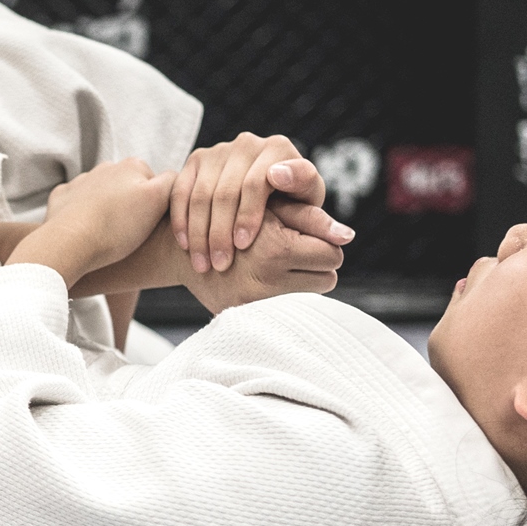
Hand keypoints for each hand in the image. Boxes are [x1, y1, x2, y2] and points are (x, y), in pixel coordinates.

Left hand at [11, 159, 175, 287]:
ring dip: (108, 210)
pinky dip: (82, 214)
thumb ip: (172, 183)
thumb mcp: (157, 202)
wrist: (68, 243)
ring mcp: (81, 181)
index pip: (157, 184)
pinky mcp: (62, 197)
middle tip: (132, 233)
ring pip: (104, 195)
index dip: (158, 207)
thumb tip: (175, 177)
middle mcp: (107, 167)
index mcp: (133, 166)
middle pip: (129, 189)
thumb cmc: (117, 227)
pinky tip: (85, 230)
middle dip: (132, 206)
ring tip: (109, 235)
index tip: (152, 226)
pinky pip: (76, 202)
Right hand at [170, 133, 355, 272]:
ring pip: (202, 194)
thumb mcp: (304, 210)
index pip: (259, 182)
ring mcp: (219, 149)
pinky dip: (182, 220)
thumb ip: (318, 224)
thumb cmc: (287, 206)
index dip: (249, 214)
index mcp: (280, 149)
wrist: (251, 192)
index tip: (244, 243)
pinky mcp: (195, 159)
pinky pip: (181, 191)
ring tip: (204, 264)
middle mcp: (248, 143)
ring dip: (201, 232)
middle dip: (222, 231)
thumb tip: (344, 236)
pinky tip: (186, 245)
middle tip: (221, 264)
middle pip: (227, 190)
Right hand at [184, 193, 345, 313]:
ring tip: (277, 264)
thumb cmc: (234, 216)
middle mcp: (266, 280)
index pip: (331, 254)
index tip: (305, 236)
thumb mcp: (272, 209)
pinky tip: (264, 280)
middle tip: (292, 251)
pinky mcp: (240, 316)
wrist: (178, 245)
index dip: (321, 242)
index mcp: (277, 249)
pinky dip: (280, 297)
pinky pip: (285, 311)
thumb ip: (311, 219)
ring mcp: (252, 304)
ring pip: (311, 297)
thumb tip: (348, 236)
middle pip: (327, 279)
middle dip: (314, 263)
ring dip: (300, 280)